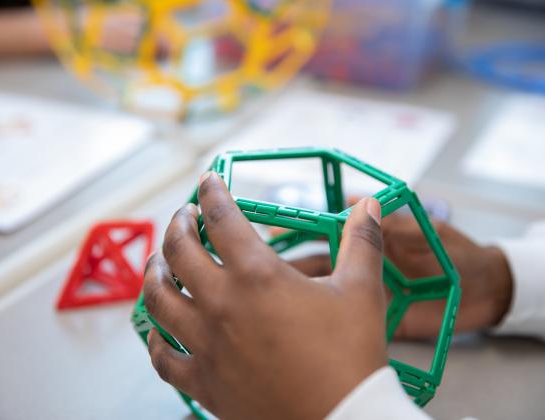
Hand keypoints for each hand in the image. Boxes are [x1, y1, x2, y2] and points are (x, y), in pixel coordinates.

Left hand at [143, 173, 387, 419]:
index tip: (207, 179)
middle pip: (179, 251)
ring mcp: (206, 344)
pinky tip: (159, 329)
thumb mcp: (361, 292)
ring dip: (153, 274)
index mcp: (258, 276)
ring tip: (159, 262)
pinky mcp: (203, 380)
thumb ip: (361, 243)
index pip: (222, 218)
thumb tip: (370, 206)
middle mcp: (222, 305)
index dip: (211, 191)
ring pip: (158, 300)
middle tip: (184, 215)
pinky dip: (156, 337)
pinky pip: (163, 356)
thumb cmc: (350, 357)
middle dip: (177, 224)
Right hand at [286, 214, 513, 338]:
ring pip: (322, 294)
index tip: (270, 230)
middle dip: (284, 263)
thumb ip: (389, 222)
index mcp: (366, 242)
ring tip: (268, 296)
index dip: (297, 230)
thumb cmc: (455, 253)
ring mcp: (364, 296)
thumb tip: (351, 198)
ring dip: (296, 293)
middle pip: (314, 265)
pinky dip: (322, 321)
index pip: (323, 233)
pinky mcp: (375, 321)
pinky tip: (299, 325)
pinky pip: (345, 320)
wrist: (486, 291)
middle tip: (257, 266)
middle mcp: (358, 268)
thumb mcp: (423, 231)